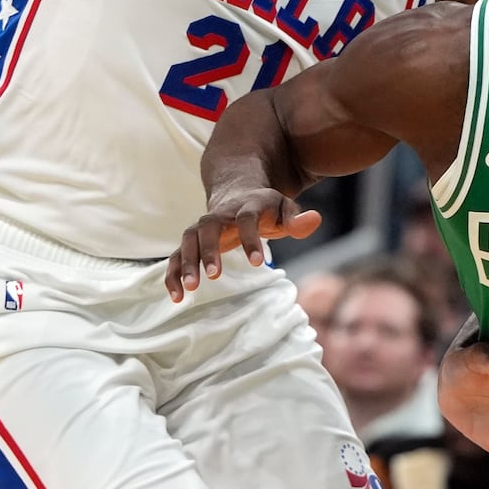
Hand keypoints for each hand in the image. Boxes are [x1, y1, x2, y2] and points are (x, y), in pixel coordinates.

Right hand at [165, 189, 320, 301]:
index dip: (252, 239)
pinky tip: (176, 296)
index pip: (247, 219)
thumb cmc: (265, 208)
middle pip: (208, 226)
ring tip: (190, 289)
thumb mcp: (284, 209)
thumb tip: (315, 219)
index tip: (259, 263)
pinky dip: (173, 274)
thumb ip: (297, 218)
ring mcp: (202, 227)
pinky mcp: (192, 242)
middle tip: (214, 276)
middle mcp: (220, 214)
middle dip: (209, 250)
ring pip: (187, 240)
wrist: (237, 192)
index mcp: (246, 206)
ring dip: (186, 263)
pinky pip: (176, 256)